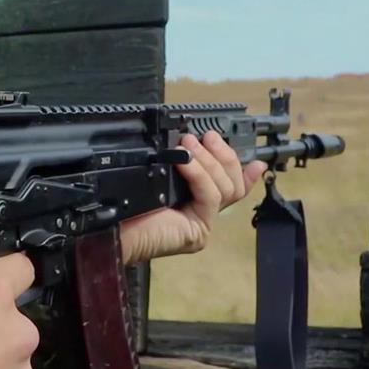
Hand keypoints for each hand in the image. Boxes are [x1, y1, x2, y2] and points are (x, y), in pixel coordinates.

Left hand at [120, 130, 266, 263]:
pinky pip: (210, 195)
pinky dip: (198, 174)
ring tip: (189, 144)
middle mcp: (201, 215)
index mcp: (194, 203)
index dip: (246, 173)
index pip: (230, 188)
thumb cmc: (126, 204)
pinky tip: (184, 162)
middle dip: (224, 155)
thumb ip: (180, 164)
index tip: (257, 161)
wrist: (110, 230)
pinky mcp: (197, 231)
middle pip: (233, 184)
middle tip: (207, 136)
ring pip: (225, 188)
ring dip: (208, 160)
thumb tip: (192, 142)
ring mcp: (201, 224)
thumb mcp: (157, 176)